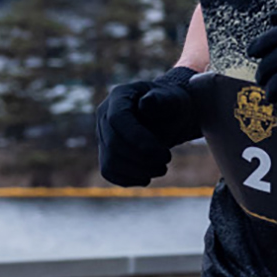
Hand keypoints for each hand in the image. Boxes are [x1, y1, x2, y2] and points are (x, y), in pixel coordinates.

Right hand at [97, 66, 199, 185]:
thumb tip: (146, 104)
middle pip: (113, 143)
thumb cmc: (172, 105)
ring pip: (109, 161)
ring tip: (161, 169)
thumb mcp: (173, 99)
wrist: (169, 116)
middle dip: (142, 158)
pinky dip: (129, 179)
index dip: (137, 139)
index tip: (164, 154)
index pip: (117, 119)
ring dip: (137, 172)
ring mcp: (102, 135)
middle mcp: (104, 115)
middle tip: (166, 161)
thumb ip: (162, 100)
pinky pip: (109, 172)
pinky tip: (147, 177)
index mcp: (119, 96)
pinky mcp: (105, 153)